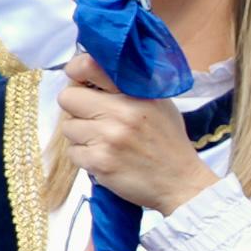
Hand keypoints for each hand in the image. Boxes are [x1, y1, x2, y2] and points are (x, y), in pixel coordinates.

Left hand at [55, 59, 215, 217]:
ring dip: (82, 136)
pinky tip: (107, 159)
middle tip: (96, 120)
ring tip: (106, 143)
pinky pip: (73, 152)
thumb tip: (89, 74)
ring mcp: (109, 137)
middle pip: (68, 98)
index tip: (79, 80)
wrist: (182, 183)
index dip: (76, 71)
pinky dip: (86, 158)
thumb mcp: (160, 105)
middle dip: (77, 109)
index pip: (89, 66)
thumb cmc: (169, 143)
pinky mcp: (99, 161)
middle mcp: (122, 112)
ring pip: (68, 127)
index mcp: (138, 93)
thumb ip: (129, 88)